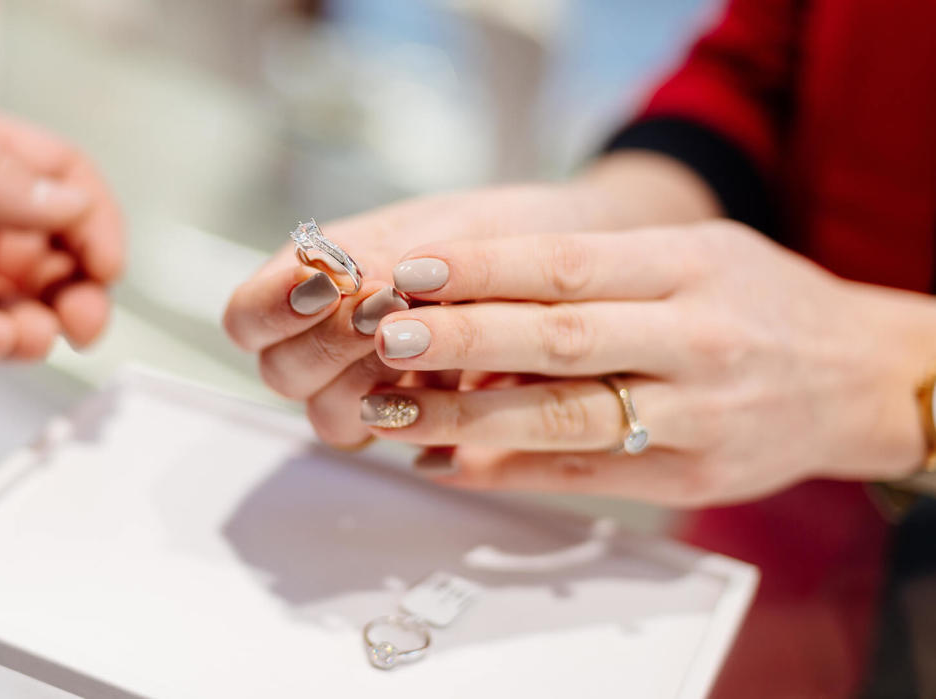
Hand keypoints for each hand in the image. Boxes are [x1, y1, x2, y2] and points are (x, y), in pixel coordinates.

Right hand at [224, 185, 625, 447]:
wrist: (584, 262)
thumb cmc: (508, 230)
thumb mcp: (450, 224)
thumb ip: (393, 254)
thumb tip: (348, 286)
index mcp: (314, 282)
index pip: (245, 318)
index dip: (271, 309)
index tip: (325, 287)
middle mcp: (330, 344)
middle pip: (281, 374)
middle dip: (333, 344)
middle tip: (392, 312)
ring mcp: (371, 389)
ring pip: (330, 418)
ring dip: (375, 381)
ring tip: (433, 343)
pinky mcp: (421, 426)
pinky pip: (398, 441)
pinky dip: (422, 414)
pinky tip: (463, 381)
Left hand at [358, 220, 934, 505]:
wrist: (854, 376)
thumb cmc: (754, 302)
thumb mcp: (694, 255)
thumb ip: (598, 269)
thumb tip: (473, 288)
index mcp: (691, 270)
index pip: (570, 266)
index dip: (485, 269)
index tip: (414, 271)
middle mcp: (696, 342)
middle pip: (562, 341)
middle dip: (465, 340)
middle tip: (388, 336)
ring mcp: (696, 416)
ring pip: (565, 419)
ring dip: (467, 420)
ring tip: (392, 415)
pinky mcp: (690, 477)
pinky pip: (584, 475)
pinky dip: (507, 471)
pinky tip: (446, 461)